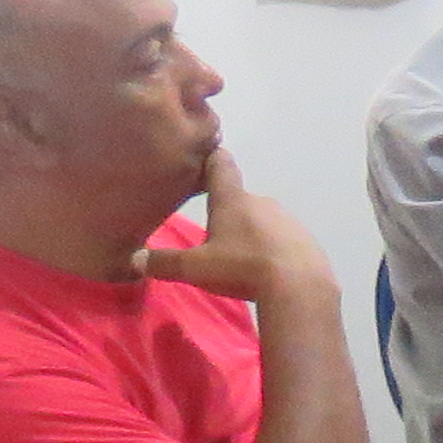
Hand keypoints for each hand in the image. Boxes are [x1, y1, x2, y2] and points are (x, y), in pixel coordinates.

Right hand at [135, 149, 333, 308]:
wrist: (300, 287)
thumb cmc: (241, 268)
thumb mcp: (195, 268)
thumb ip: (164, 262)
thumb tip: (135, 259)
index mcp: (232, 199)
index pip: (220, 165)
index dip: (211, 158)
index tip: (206, 155)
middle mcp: (262, 201)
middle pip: (240, 198)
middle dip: (227, 211)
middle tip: (214, 231)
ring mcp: (288, 220)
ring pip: (263, 220)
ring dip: (251, 232)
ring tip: (241, 257)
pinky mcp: (307, 240)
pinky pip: (284, 240)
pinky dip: (274, 249)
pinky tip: (268, 269)